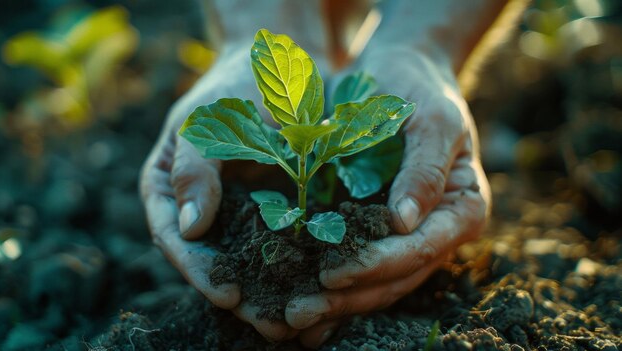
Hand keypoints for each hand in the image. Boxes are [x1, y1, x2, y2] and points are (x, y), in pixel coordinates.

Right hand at [140, 39, 331, 341]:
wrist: (282, 70)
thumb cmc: (234, 87)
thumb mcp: (207, 119)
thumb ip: (194, 169)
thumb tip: (188, 230)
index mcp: (170, 192)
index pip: (176, 241)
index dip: (201, 272)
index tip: (229, 295)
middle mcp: (203, 212)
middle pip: (216, 263)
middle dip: (244, 297)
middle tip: (273, 325)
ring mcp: (241, 215)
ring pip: (253, 264)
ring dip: (275, 295)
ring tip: (301, 323)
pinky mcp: (278, 214)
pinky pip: (287, 248)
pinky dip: (302, 271)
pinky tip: (324, 292)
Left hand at [284, 47, 491, 346]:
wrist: (401, 72)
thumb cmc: (422, 89)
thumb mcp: (433, 119)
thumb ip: (425, 170)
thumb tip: (404, 224)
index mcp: (462, 208)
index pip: (421, 249)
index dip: (376, 265)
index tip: (331, 273)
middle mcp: (437, 231)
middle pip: (395, 277)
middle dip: (348, 297)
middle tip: (297, 313)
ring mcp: (407, 235)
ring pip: (374, 282)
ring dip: (334, 303)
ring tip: (290, 318)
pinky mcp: (376, 229)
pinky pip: (356, 264)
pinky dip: (330, 287)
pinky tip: (299, 304)